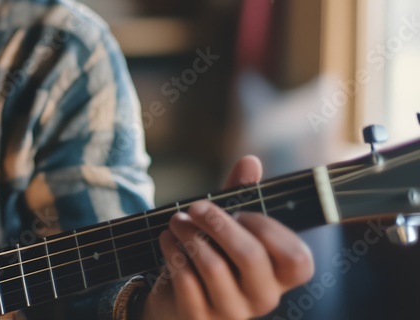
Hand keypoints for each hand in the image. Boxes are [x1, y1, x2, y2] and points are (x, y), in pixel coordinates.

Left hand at [141, 156, 314, 319]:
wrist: (175, 298)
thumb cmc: (212, 255)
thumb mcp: (228, 225)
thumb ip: (241, 194)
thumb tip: (250, 160)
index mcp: (279, 276)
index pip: (297, 260)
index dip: (270, 230)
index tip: (242, 212)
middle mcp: (263, 298)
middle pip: (250, 256)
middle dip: (218, 223)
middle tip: (195, 208)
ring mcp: (232, 312)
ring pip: (213, 266)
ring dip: (188, 235)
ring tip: (176, 221)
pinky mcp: (199, 317)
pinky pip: (186, 279)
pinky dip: (172, 252)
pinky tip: (167, 241)